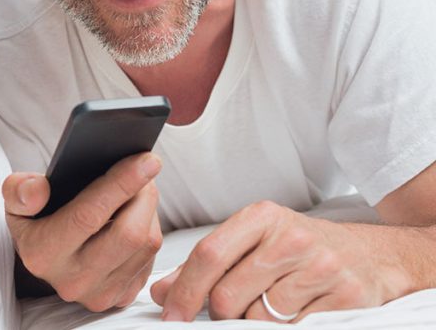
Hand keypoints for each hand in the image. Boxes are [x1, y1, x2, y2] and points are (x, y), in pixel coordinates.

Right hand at [6, 152, 162, 309]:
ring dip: (150, 211)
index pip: (89, 215)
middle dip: (144, 196)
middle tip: (145, 168)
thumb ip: (19, 190)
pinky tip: (138, 216)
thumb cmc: (34, 220)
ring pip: (146, 245)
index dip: (121, 185)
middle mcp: (72, 279)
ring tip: (140, 189)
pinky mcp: (120, 297)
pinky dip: (151, 231)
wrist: (44, 259)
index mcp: (43, 253)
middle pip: (128, 234)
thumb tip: (39, 189)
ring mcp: (99, 293)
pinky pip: (150, 259)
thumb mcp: (15, 199)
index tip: (146, 161)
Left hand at [151, 201, 414, 321]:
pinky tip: (293, 315)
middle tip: (227, 315)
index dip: (184, 290)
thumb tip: (160, 292)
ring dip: (252, 324)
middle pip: (228, 294)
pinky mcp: (347, 298)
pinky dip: (285, 329)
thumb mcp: (254, 242)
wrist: (374, 256)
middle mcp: (291, 238)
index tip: (170, 315)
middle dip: (218, 315)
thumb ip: (206, 265)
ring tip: (267, 309)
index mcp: (262, 217)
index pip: (208, 255)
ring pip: (258, 319)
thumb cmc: (301, 249)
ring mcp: (321, 268)